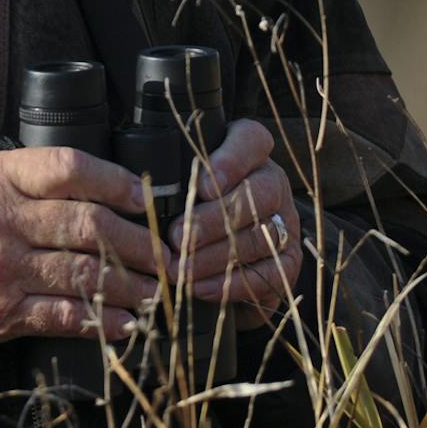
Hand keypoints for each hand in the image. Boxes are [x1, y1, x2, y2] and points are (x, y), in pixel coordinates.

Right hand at [0, 147, 171, 358]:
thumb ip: (19, 182)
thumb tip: (88, 190)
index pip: (71, 169)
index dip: (119, 181)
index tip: (146, 197)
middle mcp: (1, 219)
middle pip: (91, 224)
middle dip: (140, 241)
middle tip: (167, 253)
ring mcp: (3, 269)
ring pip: (87, 273)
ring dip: (132, 285)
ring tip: (156, 289)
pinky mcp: (1, 313)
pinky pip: (65, 317)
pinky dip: (102, 321)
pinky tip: (124, 322)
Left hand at [162, 119, 304, 328]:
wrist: (225, 254)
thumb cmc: (191, 206)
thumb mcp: (180, 182)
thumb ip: (171, 177)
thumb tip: (138, 192)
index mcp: (250, 154)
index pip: (252, 140)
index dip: (231, 159)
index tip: (199, 184)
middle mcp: (273, 184)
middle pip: (258, 193)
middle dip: (213, 218)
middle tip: (176, 237)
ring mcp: (285, 222)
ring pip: (260, 236)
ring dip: (215, 256)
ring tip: (181, 268)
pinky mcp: (289, 260)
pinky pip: (270, 274)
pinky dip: (231, 284)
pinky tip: (200, 287)